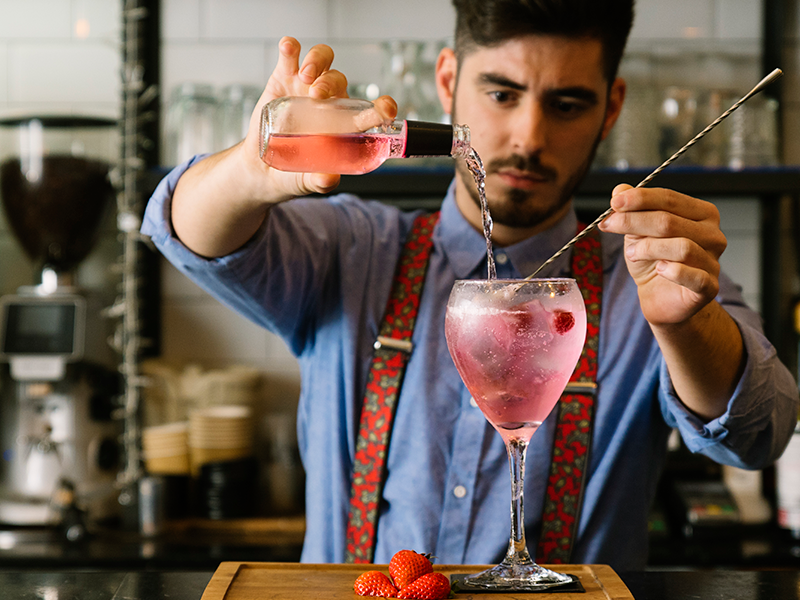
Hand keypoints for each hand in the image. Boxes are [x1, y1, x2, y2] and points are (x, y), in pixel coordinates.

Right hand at [238, 37, 396, 198]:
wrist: (263, 170)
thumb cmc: (295, 172)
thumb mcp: (308, 182)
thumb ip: (320, 180)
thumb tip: (329, 178)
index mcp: (344, 125)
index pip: (368, 111)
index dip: (381, 107)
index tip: (386, 109)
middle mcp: (329, 101)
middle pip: (339, 80)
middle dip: (330, 83)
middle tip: (317, 96)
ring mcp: (306, 87)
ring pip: (322, 60)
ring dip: (317, 62)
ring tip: (305, 75)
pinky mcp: (283, 79)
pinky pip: (290, 56)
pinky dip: (290, 47)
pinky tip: (289, 47)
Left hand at [598, 184, 727, 325]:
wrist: (660, 298)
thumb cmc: (653, 263)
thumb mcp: (637, 233)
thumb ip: (632, 210)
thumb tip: (620, 189)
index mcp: (701, 214)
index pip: (669, 198)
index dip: (640, 198)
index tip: (614, 202)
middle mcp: (713, 234)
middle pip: (670, 221)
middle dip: (633, 222)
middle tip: (609, 225)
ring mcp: (713, 261)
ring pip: (681, 246)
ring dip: (648, 248)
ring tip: (632, 254)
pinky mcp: (709, 287)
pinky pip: (693, 276)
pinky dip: (673, 271)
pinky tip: (659, 270)